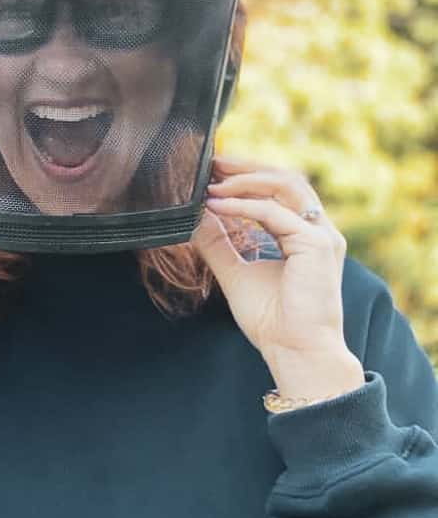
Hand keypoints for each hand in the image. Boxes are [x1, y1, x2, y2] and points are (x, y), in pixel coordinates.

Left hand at [192, 155, 364, 401]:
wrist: (296, 353)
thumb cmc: (273, 320)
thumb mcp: (235, 272)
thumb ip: (218, 242)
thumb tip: (195, 215)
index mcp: (305, 234)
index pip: (279, 189)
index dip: (246, 176)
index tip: (213, 171)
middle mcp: (319, 230)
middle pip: (285, 178)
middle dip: (246, 168)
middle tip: (212, 163)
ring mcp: (322, 235)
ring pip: (285, 186)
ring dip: (246, 180)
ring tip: (214, 182)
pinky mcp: (317, 245)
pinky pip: (274, 213)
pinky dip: (243, 205)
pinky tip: (217, 205)